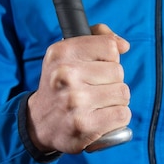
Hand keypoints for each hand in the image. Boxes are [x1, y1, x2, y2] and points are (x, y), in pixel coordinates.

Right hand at [27, 24, 130, 153]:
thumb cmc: (60, 87)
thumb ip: (96, 39)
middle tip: (94, 90)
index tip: (97, 68)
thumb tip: (123, 45)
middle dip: (112, 82)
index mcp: (62, 53)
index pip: (109, 47)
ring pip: (123, 93)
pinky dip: (117, 118)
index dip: (109, 59)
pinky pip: (122, 114)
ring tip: (97, 105)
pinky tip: (101, 118)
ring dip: (116, 101)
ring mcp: (75, 101)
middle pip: (118, 72)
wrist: (39, 124)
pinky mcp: (85, 124)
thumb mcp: (66, 55)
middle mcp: (66, 75)